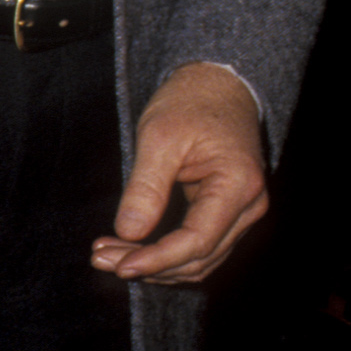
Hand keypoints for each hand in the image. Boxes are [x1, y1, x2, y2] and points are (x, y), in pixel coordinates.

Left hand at [94, 60, 269, 284]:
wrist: (216, 85)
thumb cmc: (189, 103)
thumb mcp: (159, 136)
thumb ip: (146, 186)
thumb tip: (129, 232)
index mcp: (238, 185)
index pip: (197, 241)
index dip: (157, 259)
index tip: (119, 264)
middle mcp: (250, 206)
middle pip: (199, 257)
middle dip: (149, 265)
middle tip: (101, 259)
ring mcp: (243, 212)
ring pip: (201, 258)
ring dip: (156, 264)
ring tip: (109, 256)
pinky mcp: (228, 212)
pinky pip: (201, 245)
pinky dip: (168, 253)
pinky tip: (132, 249)